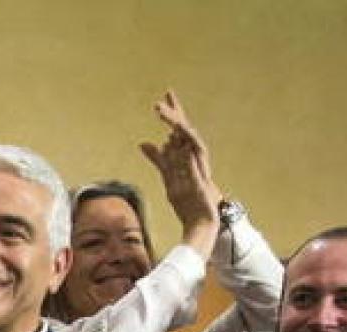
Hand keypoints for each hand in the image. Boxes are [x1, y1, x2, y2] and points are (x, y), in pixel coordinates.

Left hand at [138, 90, 221, 248]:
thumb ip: (158, 158)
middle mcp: (193, 158)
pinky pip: (193, 160)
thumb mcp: (168, 174)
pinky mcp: (200, 179)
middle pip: (184, 131)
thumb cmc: (188, 199)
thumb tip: (143, 143)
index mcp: (185, 155)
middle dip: (174, 113)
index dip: (171, 114)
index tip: (163, 98)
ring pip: (188, 141)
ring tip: (165, 114)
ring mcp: (198, 167)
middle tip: (166, 95)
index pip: (177, 130)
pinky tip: (177, 137)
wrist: (202, 222)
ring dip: (177, 127)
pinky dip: (186, 149)